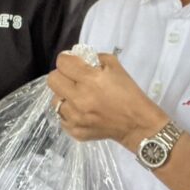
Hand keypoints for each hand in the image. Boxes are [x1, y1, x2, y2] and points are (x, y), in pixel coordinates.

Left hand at [47, 52, 167, 147]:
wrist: (137, 124)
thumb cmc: (129, 93)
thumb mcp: (117, 67)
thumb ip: (97, 58)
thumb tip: (81, 59)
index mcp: (90, 79)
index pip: (62, 63)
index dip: (67, 59)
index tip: (73, 62)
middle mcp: (79, 98)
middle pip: (52, 80)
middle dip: (62, 75)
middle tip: (73, 79)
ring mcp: (75, 117)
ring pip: (55, 100)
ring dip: (65, 96)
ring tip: (79, 98)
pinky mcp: (75, 131)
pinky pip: (62, 118)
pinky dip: (70, 113)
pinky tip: (83, 112)